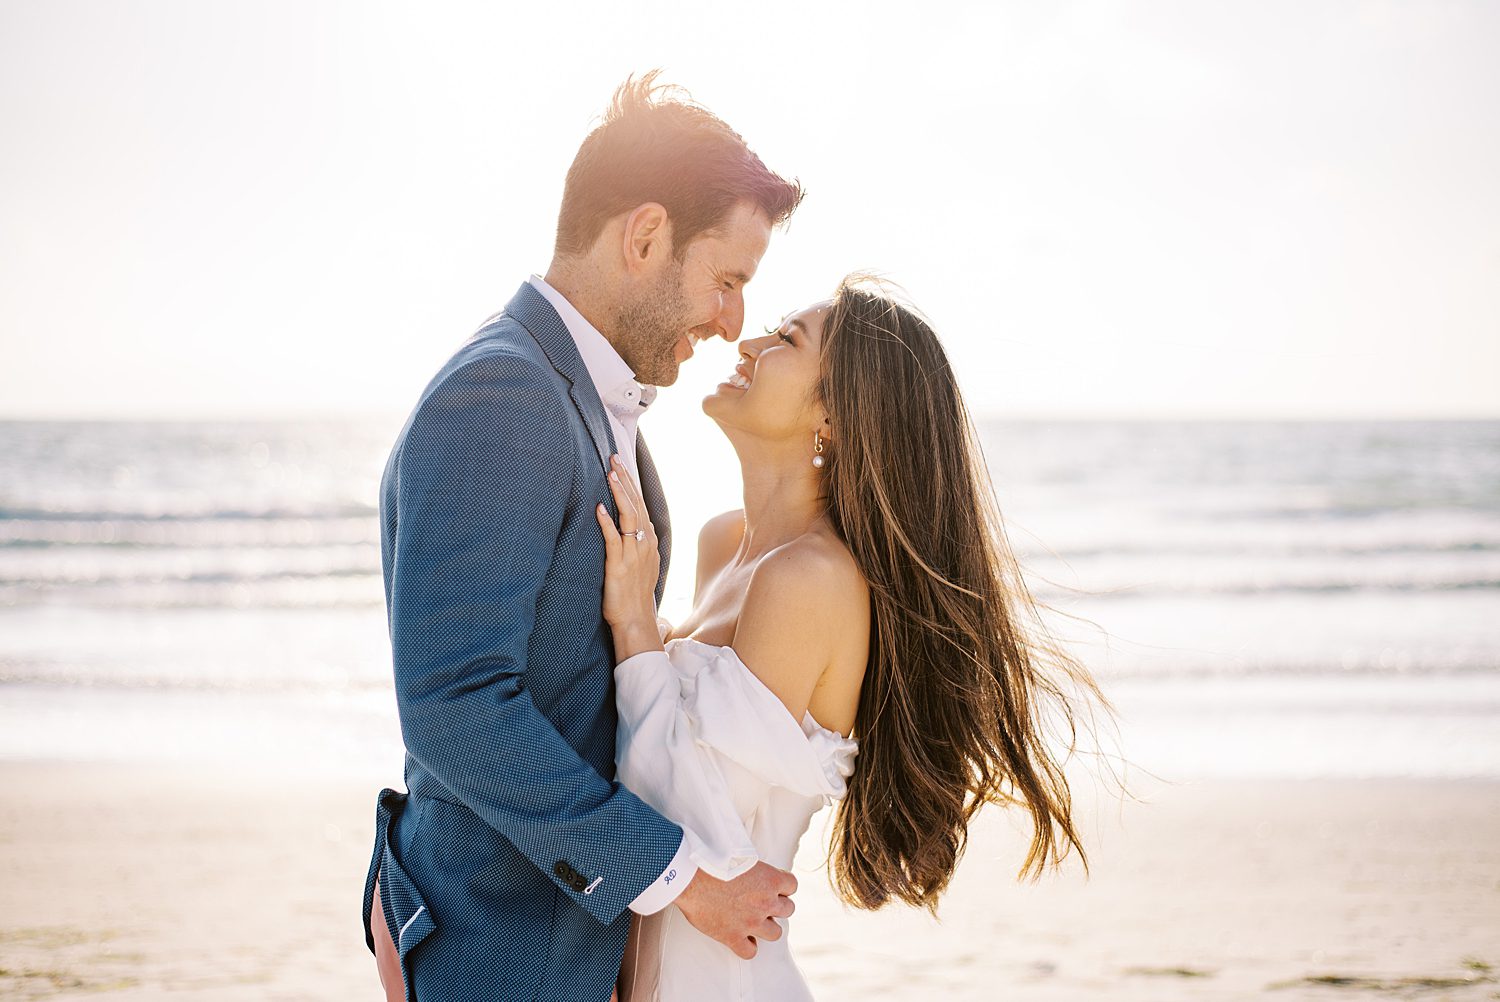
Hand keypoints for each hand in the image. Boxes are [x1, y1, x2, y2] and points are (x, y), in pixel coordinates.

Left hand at [595, 455, 660, 638]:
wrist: (634, 619)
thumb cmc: (633, 594)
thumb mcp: (641, 565)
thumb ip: (638, 544)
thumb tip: (634, 526)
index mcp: (649, 542)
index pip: (641, 505)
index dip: (631, 484)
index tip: (621, 465)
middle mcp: (645, 544)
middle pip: (636, 504)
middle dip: (625, 480)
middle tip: (614, 458)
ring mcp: (633, 554)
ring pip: (629, 517)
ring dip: (620, 494)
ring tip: (611, 474)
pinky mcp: (619, 565)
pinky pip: (614, 539)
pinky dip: (607, 523)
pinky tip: (600, 508)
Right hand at [673, 862, 796, 959]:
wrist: (689, 877)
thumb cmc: (711, 860)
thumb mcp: (740, 854)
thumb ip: (754, 866)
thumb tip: (753, 866)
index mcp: (769, 879)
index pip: (792, 885)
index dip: (783, 885)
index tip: (772, 885)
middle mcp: (765, 903)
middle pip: (788, 910)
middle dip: (778, 906)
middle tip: (763, 902)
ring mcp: (751, 922)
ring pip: (776, 933)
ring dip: (768, 927)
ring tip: (756, 921)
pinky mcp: (733, 937)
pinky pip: (750, 952)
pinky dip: (748, 946)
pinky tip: (742, 938)